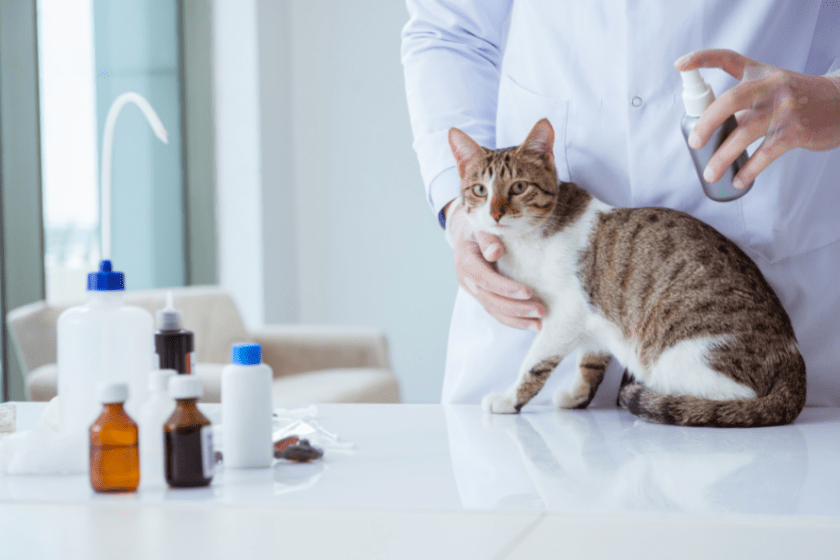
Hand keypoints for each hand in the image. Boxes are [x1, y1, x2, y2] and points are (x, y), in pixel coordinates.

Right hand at [448, 202, 544, 330]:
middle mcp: (467, 280)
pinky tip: (530, 323)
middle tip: (541, 311)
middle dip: (516, 309)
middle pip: (491, 300)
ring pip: (494, 310)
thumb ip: (487, 237)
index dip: (506, 288)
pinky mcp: (482, 295)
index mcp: (466, 263)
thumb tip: (495, 253)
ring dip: (516, 320)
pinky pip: (496, 311)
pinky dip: (513, 319)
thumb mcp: (481, 225)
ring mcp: (473, 290)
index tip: (528, 292)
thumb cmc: (478, 225)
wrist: (465, 231)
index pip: (486, 280)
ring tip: (539, 325)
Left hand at [675, 49, 839, 188]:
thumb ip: (744, 100)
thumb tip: (710, 128)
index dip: (702, 59)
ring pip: (744, 134)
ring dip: (723, 158)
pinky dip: (748, 170)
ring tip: (709, 174)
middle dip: (707, 124)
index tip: (680, 64)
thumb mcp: (773, 86)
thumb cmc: (798, 97)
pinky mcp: (796, 131)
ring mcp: (784, 109)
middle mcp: (771, 86)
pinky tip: (738, 180)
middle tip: (693, 143)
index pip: (728, 59)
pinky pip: (764, 154)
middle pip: (731, 101)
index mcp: (760, 73)